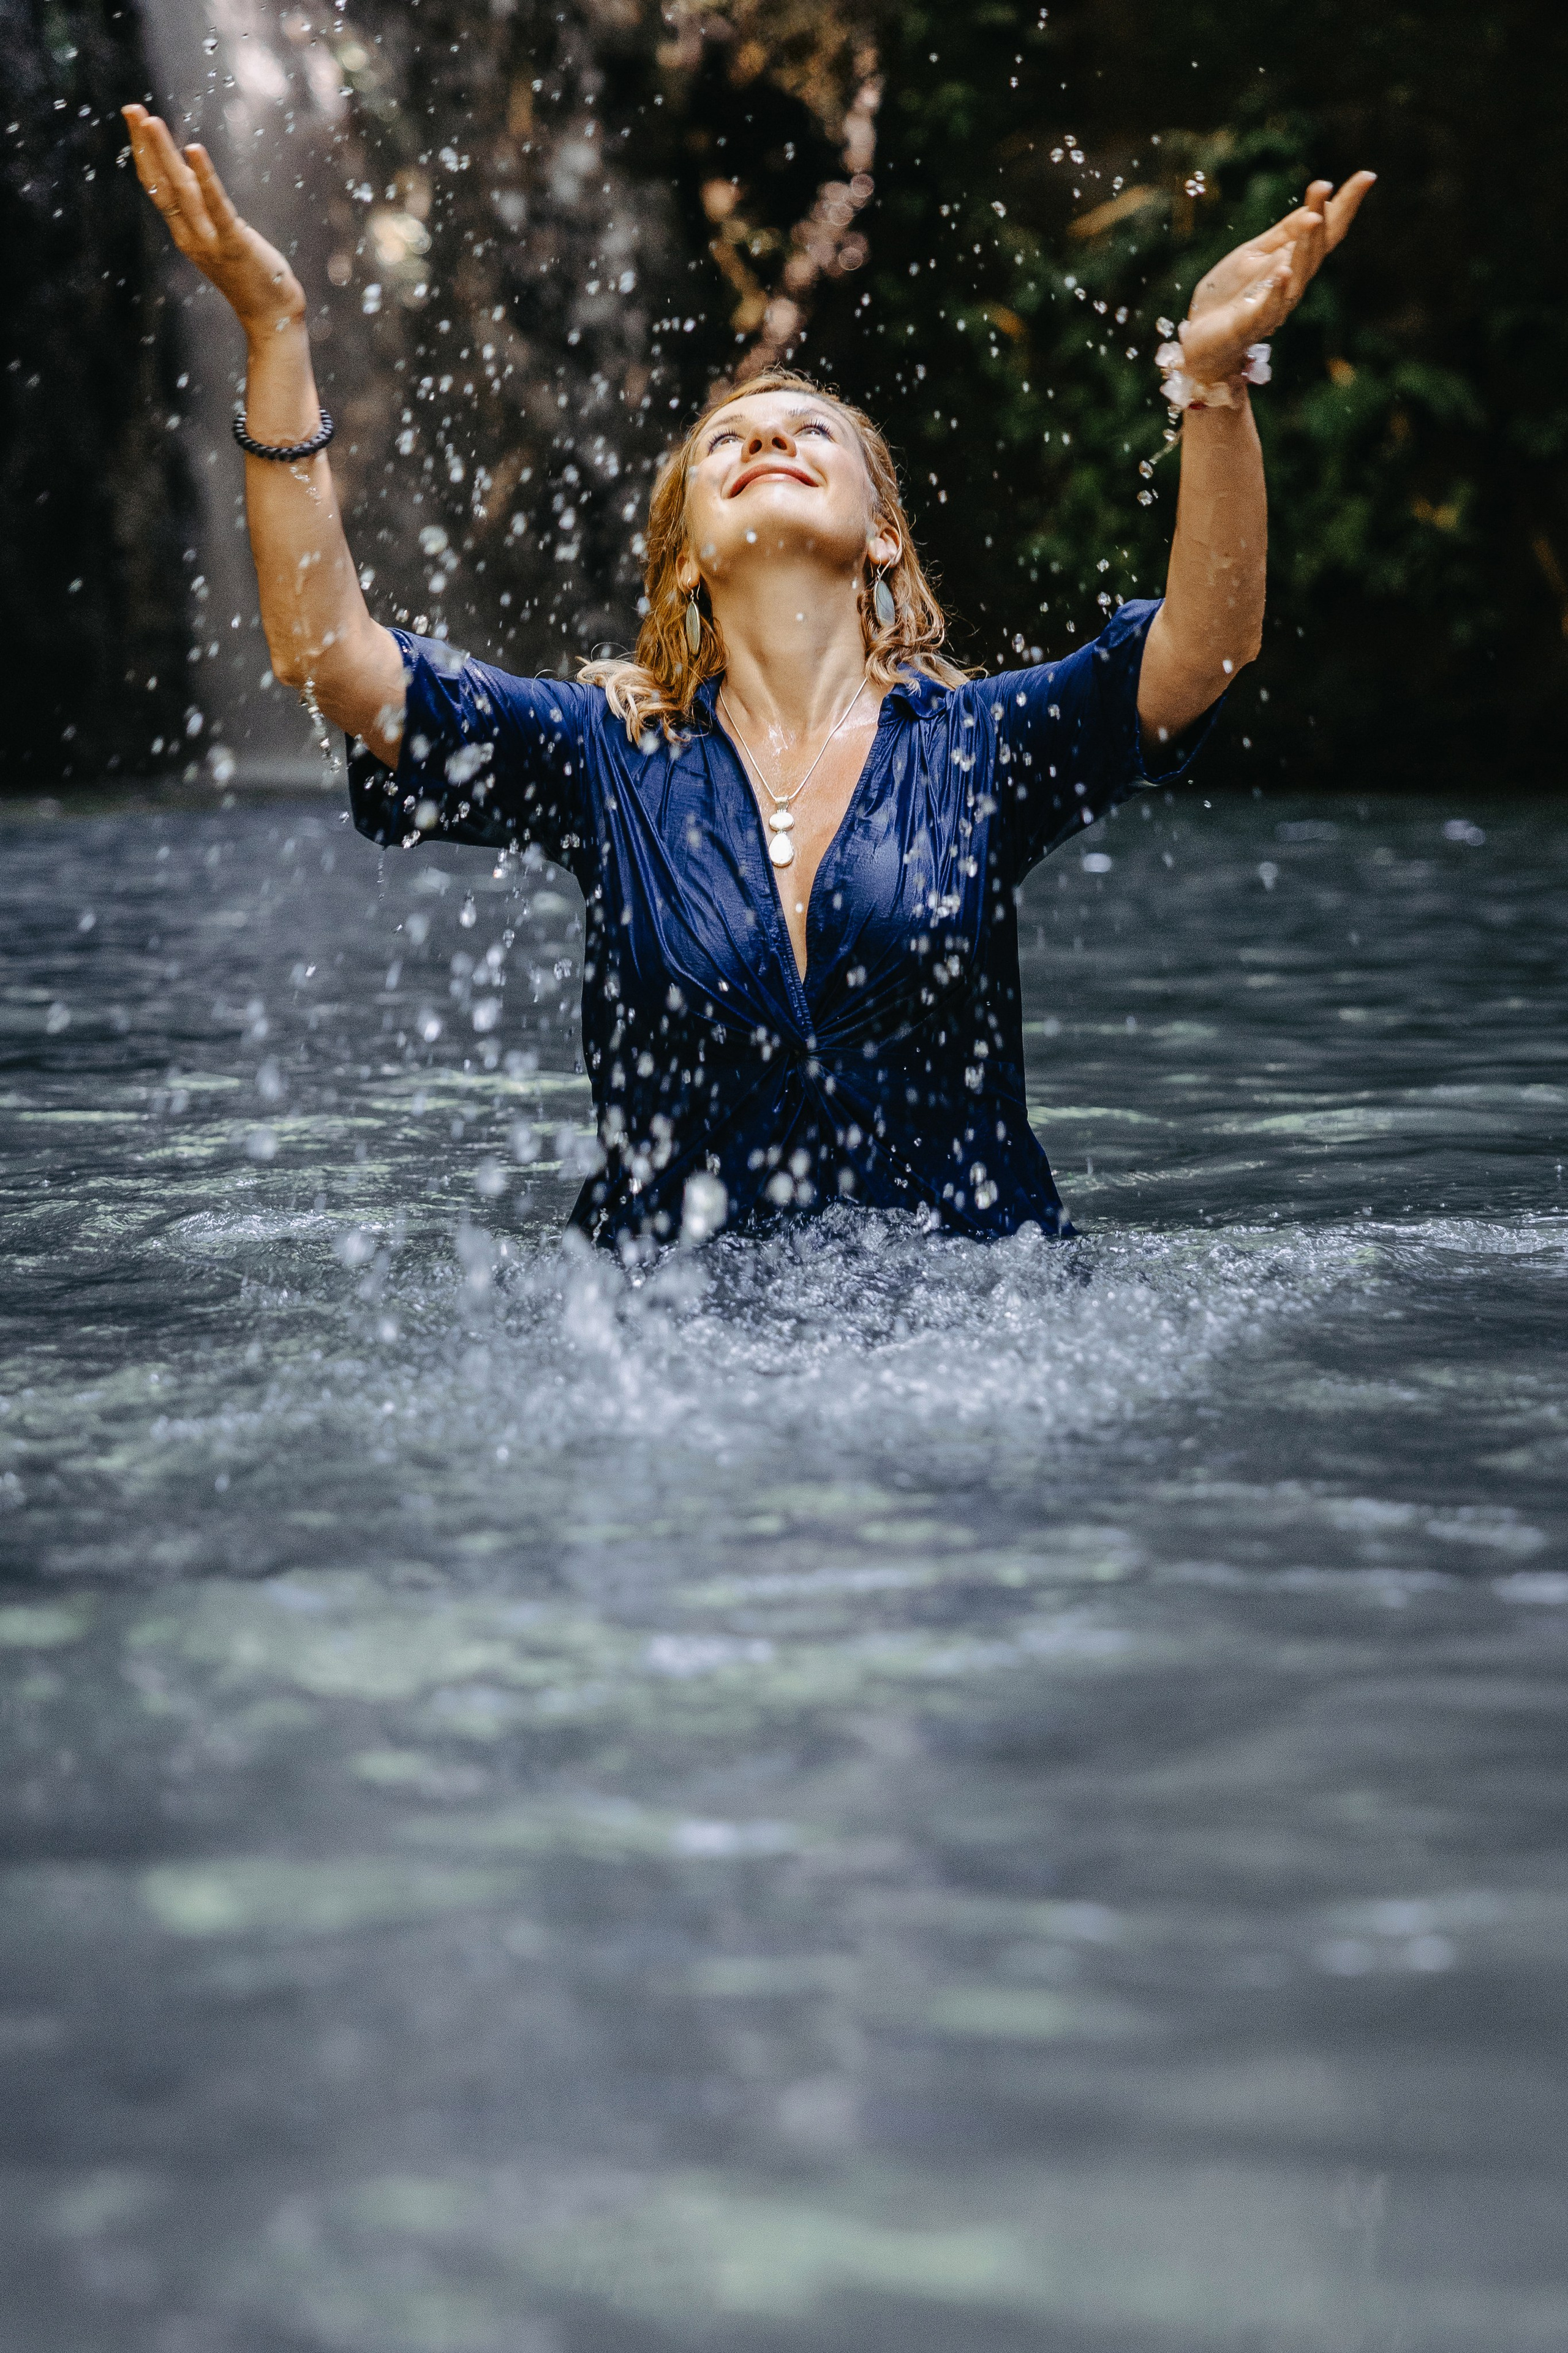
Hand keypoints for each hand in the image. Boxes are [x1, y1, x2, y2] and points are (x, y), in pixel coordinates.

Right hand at [122, 105, 304, 338]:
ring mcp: (209, 241)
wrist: (271, 316)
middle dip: (145, 144)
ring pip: (180, 190)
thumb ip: (204, 211)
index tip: (135, 119)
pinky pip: (216, 205)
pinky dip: (205, 177)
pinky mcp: (234, 243)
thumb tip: (193, 175)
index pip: (156, 187)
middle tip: (131, 108)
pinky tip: (194, 150)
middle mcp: (189, 235)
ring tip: (152, 121)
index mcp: (184, 233)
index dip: (144, 153)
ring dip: (165, 152)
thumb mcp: (221, 237)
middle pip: (161, 183)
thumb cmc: (251, 275)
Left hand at [1178, 173, 1376, 388]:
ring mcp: (1272, 306)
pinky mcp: (1248, 325)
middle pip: (1314, 249)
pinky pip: (1266, 309)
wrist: (1198, 338)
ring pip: (1297, 275)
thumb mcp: (1253, 254)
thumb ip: (1283, 234)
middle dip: (1324, 217)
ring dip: (1306, 247)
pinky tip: (1283, 272)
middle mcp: (1290, 285)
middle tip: (1325, 185)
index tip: (1366, 176)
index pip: (1325, 231)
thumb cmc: (1227, 296)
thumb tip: (1317, 206)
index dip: (1345, 205)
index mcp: (1293, 263)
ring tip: (1313, 218)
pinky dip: (1276, 292)